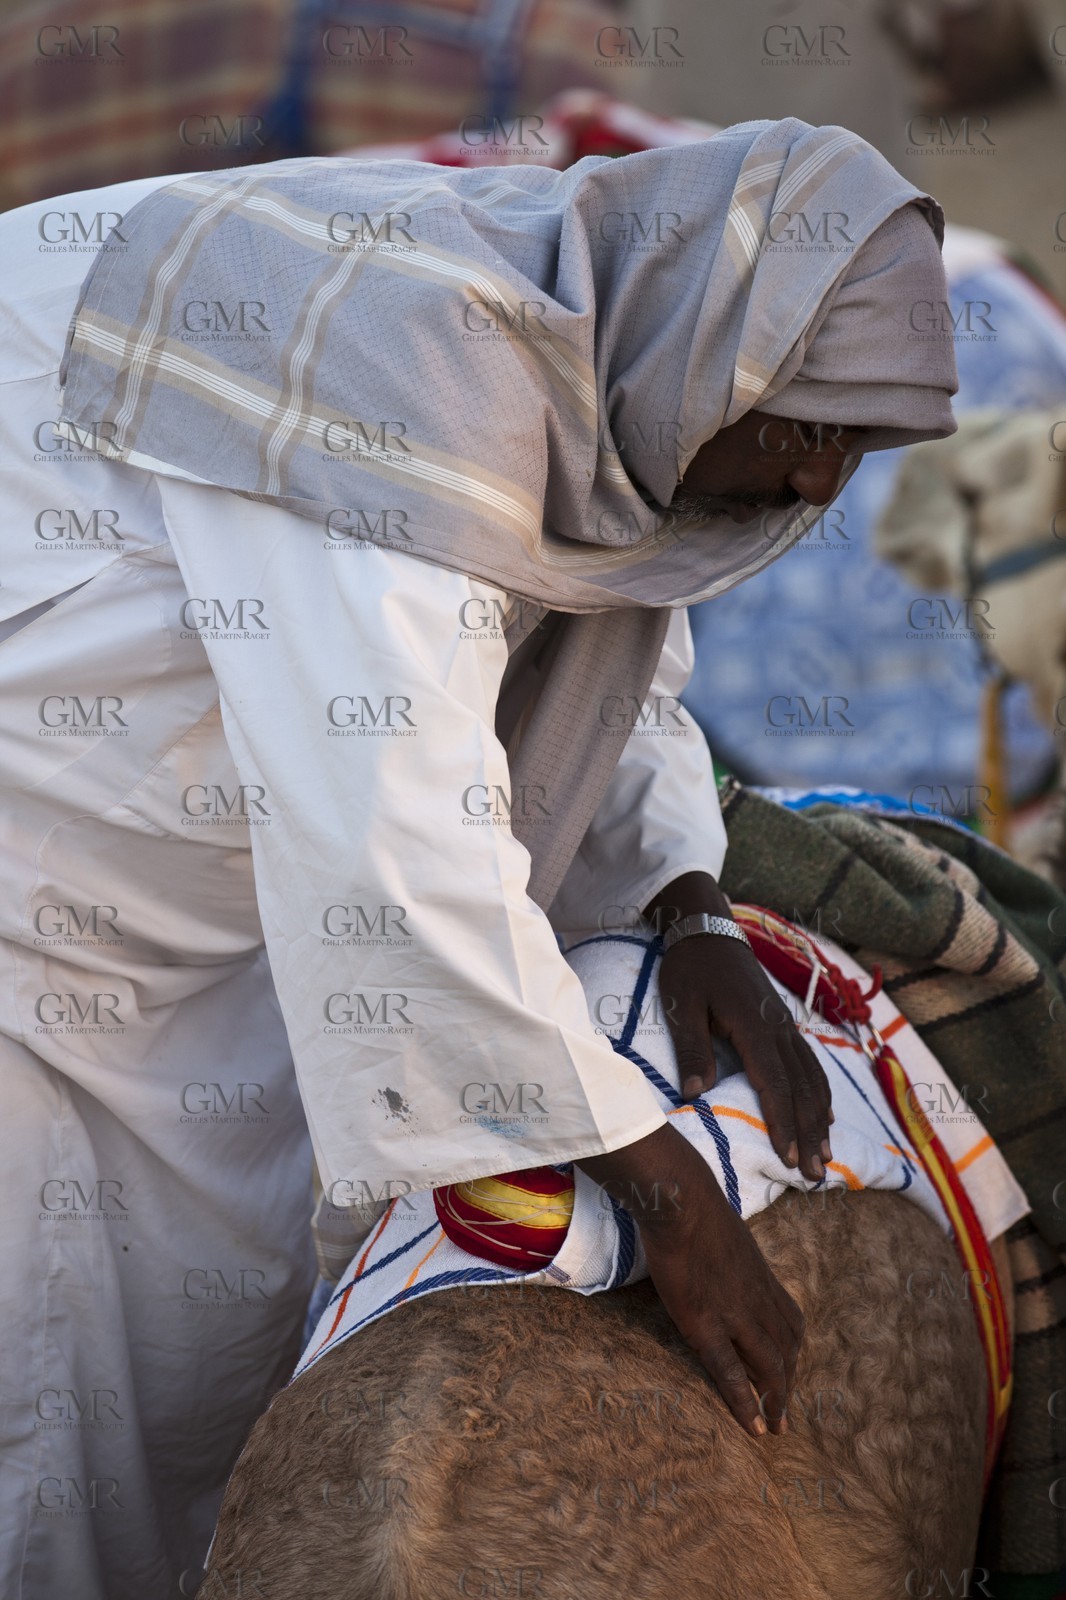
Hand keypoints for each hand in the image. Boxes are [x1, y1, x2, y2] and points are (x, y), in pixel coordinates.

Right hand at [579, 1123, 803, 1435]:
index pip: (791, 1321)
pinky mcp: (707, 1324)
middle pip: (787, 1349)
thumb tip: (721, 1254)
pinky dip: (747, 1403)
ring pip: (769, 1365)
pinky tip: (755, 1427)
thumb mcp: (727, 1231)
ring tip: (777, 1427)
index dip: (793, 1350)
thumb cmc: (695, 1207)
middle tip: (787, 1413)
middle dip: (790, 1383)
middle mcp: (758, 1299)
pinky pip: (731, 1372)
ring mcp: (735, 1314)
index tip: (790, 1370)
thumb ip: (730, 1253)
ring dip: (777, 1400)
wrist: (681, 1201)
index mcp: (761, 1276)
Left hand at [647, 873, 832, 1182]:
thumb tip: (696, 1094)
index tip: (789, 1158)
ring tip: (825, 1157)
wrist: (708, 928)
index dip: (783, 1123)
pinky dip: (820, 1094)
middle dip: (810, 1134)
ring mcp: (787, 1025)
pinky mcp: (785, 1023)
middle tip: (815, 1176)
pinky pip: (811, 1064)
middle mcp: (780, 1027)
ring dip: (820, 1119)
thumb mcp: (681, 1005)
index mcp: (755, 1025)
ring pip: (814, 1078)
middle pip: (803, 1088)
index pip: (775, 1083)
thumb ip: (693, 1048)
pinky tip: (825, 1117)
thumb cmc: (689, 968)